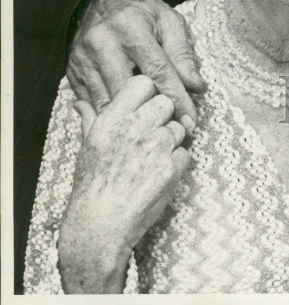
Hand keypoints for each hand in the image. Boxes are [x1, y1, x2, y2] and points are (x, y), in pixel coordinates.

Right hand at [58, 75, 190, 292]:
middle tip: (152, 135)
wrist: (100, 227)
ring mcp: (155, 148)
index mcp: (112, 119)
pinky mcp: (171, 168)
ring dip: (172, 141)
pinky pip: (185, 153)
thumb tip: (80, 101)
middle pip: (166, 103)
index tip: (146, 106)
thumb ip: (89, 118)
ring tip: (152, 160)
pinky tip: (159, 175)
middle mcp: (134, 128)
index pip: (143, 83)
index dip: (149, 93)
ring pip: (180, 127)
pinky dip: (177, 163)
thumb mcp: (87, 147)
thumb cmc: (91, 186)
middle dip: (164, 117)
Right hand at [67, 0, 204, 124]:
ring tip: (151, 131)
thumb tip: (196, 86)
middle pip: (127, 91)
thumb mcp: (168, 20)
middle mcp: (102, 43)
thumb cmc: (142, 12)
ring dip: (129, 121)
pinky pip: (91, 105)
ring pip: (106, 103)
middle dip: (151, 114)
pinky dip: (110, 117)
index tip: (190, 120)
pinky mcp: (72, 73)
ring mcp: (83, 60)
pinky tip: (127, 124)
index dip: (175, 98)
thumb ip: (182, 53)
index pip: (157, 71)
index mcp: (131, 27)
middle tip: (170, 129)